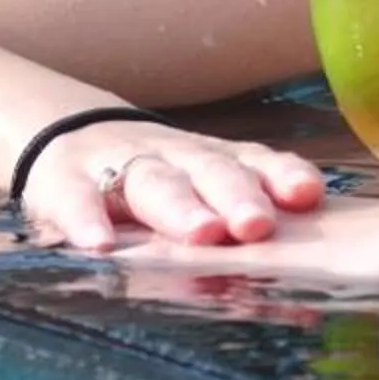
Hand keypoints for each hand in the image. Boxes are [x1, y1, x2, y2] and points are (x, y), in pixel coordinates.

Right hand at [25, 121, 326, 252]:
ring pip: (150, 181)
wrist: (65, 135)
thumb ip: (249, 192)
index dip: (279, 175)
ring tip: (201, 233)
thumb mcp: (198, 176)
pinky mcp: (64, 181)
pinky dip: (86, 219)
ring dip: (178, 206)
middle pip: (206, 170)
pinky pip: (75, 198)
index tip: (306, 195)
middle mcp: (169, 156)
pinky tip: (100, 244)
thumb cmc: (153, 173)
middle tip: (257, 225)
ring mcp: (116, 164)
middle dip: (234, 195)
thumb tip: (314, 223)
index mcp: (208, 157)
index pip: (250, 160)